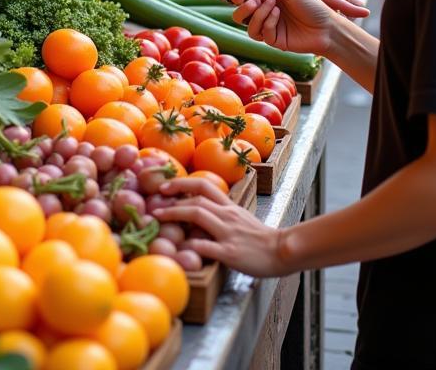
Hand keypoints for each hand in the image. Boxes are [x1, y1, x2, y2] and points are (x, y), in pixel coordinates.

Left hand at [157, 177, 292, 276]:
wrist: (282, 251)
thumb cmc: (259, 237)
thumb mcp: (240, 218)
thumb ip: (221, 213)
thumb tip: (198, 209)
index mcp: (229, 206)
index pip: (204, 184)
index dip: (182, 182)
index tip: (164, 186)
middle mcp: (227, 215)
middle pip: (197, 198)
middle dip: (172, 198)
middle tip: (154, 200)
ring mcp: (228, 233)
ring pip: (199, 215)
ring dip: (175, 214)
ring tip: (158, 218)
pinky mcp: (231, 253)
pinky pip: (209, 246)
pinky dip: (193, 245)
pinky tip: (180, 248)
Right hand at [230, 0, 346, 56]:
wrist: (328, 27)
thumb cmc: (313, 5)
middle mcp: (268, 13)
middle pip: (242, 13)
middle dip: (243, 5)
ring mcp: (271, 27)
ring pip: (249, 25)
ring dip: (257, 14)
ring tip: (271, 4)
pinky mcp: (275, 40)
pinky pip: (261, 33)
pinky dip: (267, 22)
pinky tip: (278, 15)